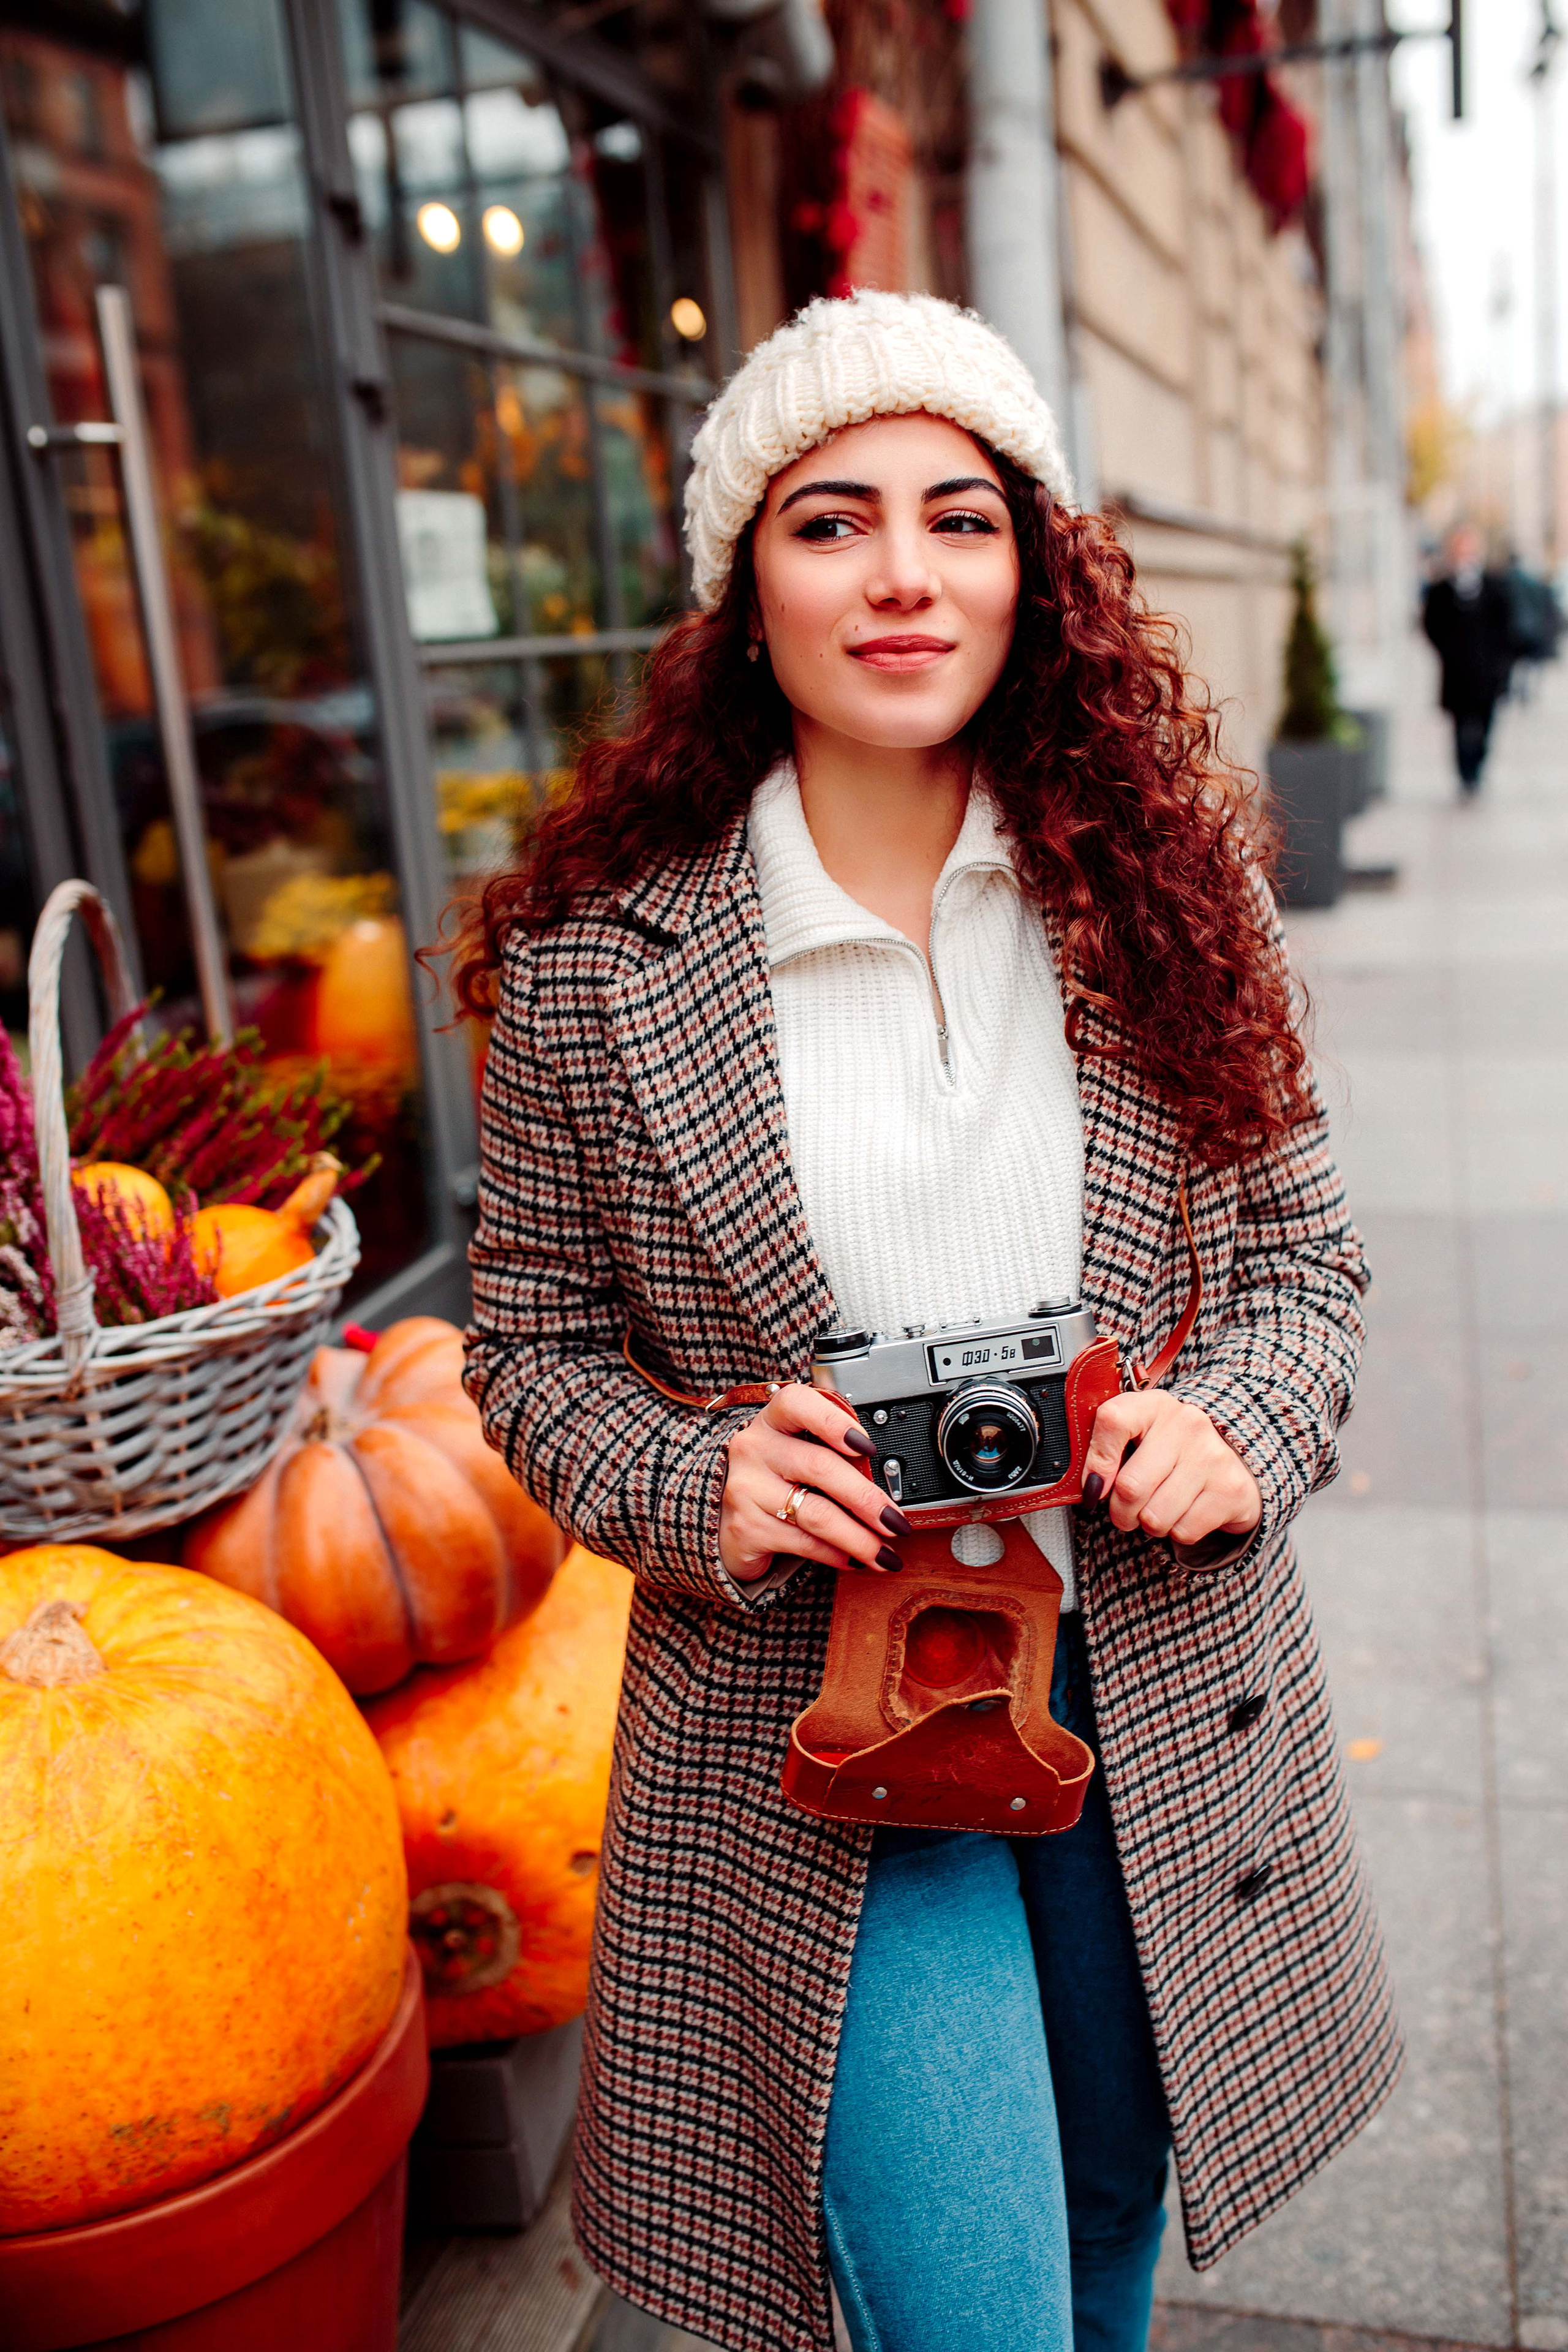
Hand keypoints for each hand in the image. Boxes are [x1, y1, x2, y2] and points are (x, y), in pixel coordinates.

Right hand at [719, 1384, 911, 1584]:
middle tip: (896, 1521)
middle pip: (820, 1467)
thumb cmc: (775, 1479)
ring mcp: (745, 1489)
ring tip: (884, 1553)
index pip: (797, 1403)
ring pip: (816, 1514)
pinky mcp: (745, 1528)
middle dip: (867, 1498)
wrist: (723, 1518)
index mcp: (772, 1420)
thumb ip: (833, 1454)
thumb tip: (885, 1483)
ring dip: (859, 1538)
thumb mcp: (796, 1452)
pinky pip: (802, 1542)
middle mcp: (754, 1449)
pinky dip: (835, 1554)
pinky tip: (853, 1560)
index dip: (835, 1421)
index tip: (868, 1445)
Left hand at [1081, 1390, 1260, 1548]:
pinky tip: (1184, 1512)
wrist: (1233, 1462)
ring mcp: (1212, 1456)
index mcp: (1153, 1405)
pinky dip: (1176, 1532)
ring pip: (1155, 1516)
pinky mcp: (1230, 1489)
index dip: (1097, 1461)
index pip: (1113, 1420)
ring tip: (1157, 1509)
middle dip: (1120, 1512)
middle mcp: (1186, 1423)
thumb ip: (1106, 1451)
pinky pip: (1183, 1531)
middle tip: (1125, 1511)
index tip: (1094, 1485)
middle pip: (1130, 1486)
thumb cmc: (1169, 1452)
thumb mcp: (1138, 1437)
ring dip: (1148, 1525)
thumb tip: (1090, 1487)